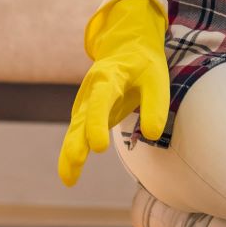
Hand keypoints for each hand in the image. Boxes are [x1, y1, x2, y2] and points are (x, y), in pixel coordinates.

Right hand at [58, 0, 169, 186]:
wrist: (127, 48)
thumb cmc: (143, 64)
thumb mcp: (156, 77)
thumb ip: (155, 104)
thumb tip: (152, 135)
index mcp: (109, 77)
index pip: (101, 100)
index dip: (97, 123)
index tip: (98, 147)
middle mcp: (91, 91)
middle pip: (82, 118)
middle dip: (77, 141)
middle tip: (76, 161)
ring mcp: (86, 103)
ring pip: (75, 129)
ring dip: (70, 152)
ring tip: (69, 179)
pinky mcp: (87, 114)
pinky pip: (77, 134)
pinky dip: (72, 153)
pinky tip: (69, 175)